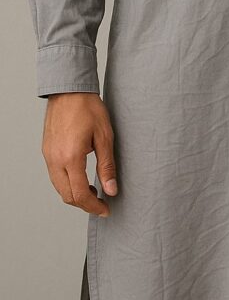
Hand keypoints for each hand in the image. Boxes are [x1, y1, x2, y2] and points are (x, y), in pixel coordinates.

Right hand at [41, 92, 117, 216]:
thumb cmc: (88, 108)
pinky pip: (54, 175)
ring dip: (74, 194)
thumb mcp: (105, 137)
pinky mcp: (47, 150)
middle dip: (84, 204)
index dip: (93, 206)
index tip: (105, 209)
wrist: (69, 90)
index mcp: (71, 157)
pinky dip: (67, 183)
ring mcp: (48, 155)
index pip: (79, 194)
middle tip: (101, 203)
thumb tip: (111, 190)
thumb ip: (107, 166)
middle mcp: (55, 159)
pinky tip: (80, 177)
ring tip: (93, 191)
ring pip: (59, 187)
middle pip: (66, 195)